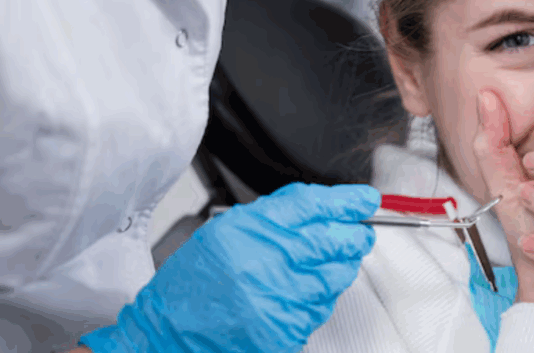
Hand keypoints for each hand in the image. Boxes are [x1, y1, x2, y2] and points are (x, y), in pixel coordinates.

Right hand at [79, 183, 379, 352]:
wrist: (168, 332)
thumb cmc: (195, 283)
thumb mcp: (227, 231)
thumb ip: (276, 215)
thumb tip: (324, 204)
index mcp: (250, 230)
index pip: (313, 205)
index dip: (347, 201)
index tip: (365, 201)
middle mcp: (265, 261)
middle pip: (332, 240)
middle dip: (355, 235)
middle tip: (361, 234)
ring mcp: (276, 298)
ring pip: (333, 277)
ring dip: (340, 269)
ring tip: (327, 267)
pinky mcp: (282, 329)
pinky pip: (318, 310)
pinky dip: (318, 301)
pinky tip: (300, 297)